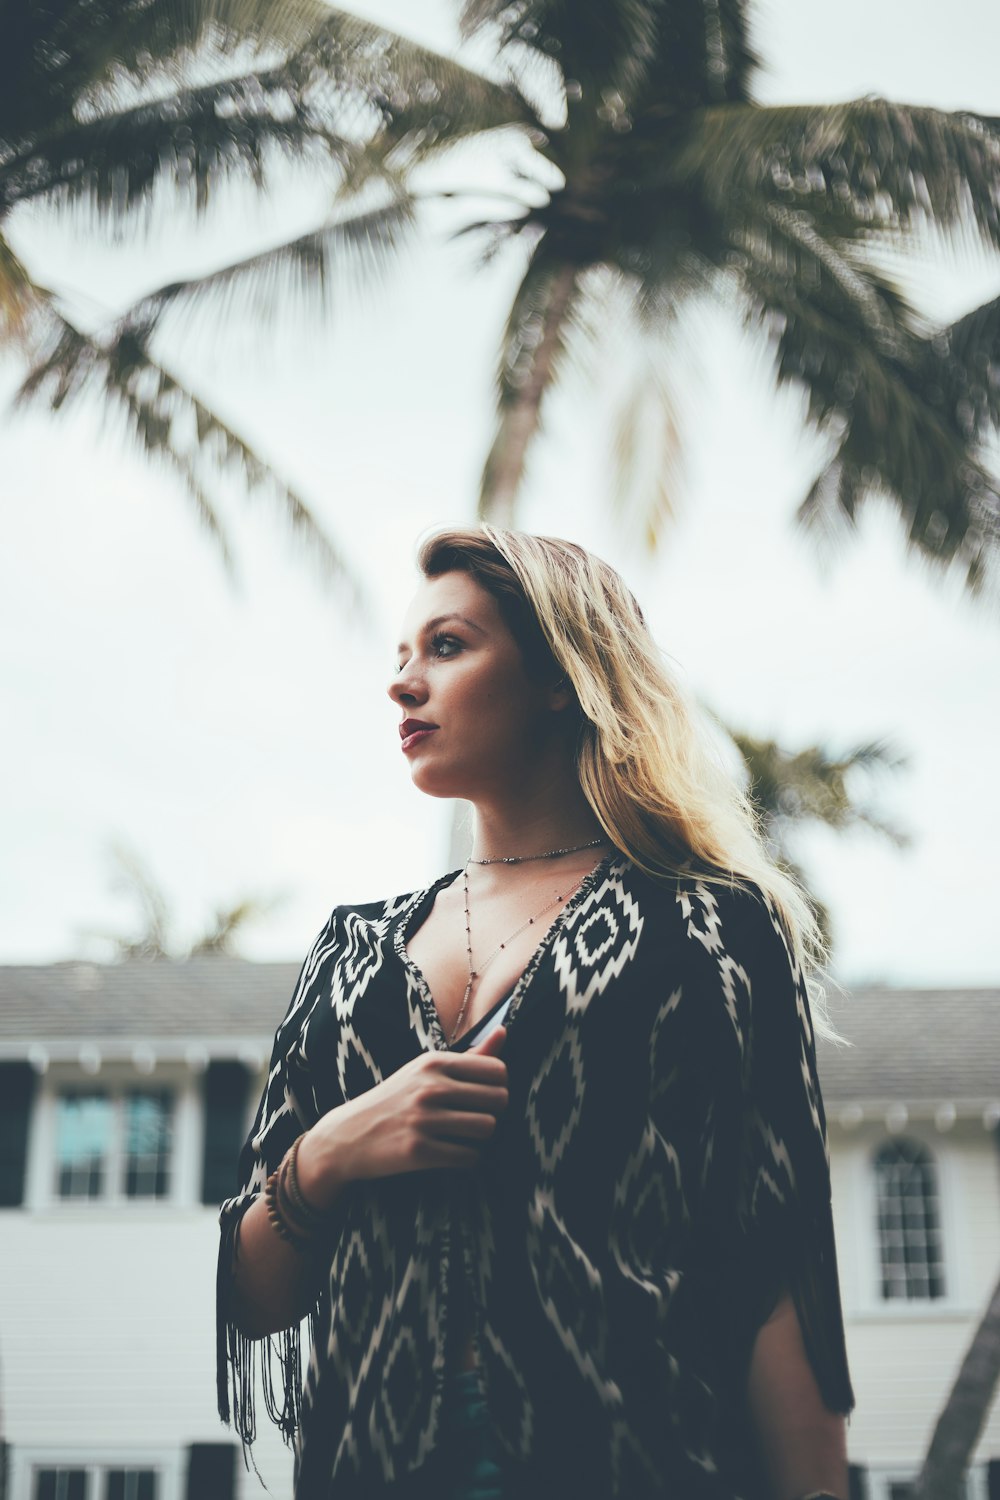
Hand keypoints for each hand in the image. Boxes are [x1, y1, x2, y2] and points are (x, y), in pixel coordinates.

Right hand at [297, 1027, 508, 1208]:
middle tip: (476, 1118)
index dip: (498, 1087)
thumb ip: (470, 1055)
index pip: (497, 1070)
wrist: (348, 1136)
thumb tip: (504, 1031)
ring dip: (481, 1138)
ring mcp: (423, 1120)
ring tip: (464, 1136)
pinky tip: (452, 1153)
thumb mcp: (426, 1070)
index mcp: (434, 1063)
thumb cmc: (396, 1099)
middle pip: (499, 1100)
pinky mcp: (419, 1152)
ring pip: (487, 1128)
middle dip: (494, 1112)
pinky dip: (467, 1159)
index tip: (483, 1096)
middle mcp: (430, 1088)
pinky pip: (469, 1157)